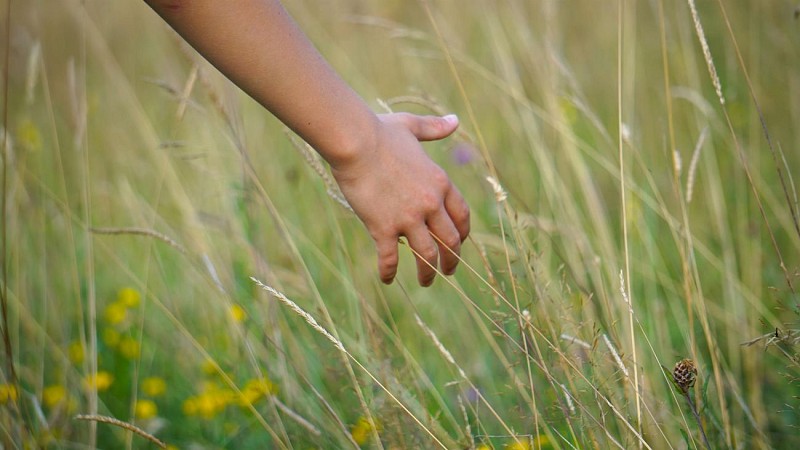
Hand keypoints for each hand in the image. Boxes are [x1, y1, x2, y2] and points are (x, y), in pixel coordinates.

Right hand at [331, 113, 469, 285]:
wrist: (355, 141)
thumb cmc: (380, 131)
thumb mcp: (412, 127)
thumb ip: (435, 128)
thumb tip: (454, 120)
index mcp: (440, 182)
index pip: (462, 216)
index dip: (463, 234)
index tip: (458, 244)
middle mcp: (430, 204)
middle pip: (451, 241)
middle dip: (452, 260)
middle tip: (448, 272)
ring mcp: (408, 218)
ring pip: (427, 256)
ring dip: (429, 273)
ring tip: (426, 282)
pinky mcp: (384, 227)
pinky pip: (390, 258)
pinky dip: (390, 272)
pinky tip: (387, 279)